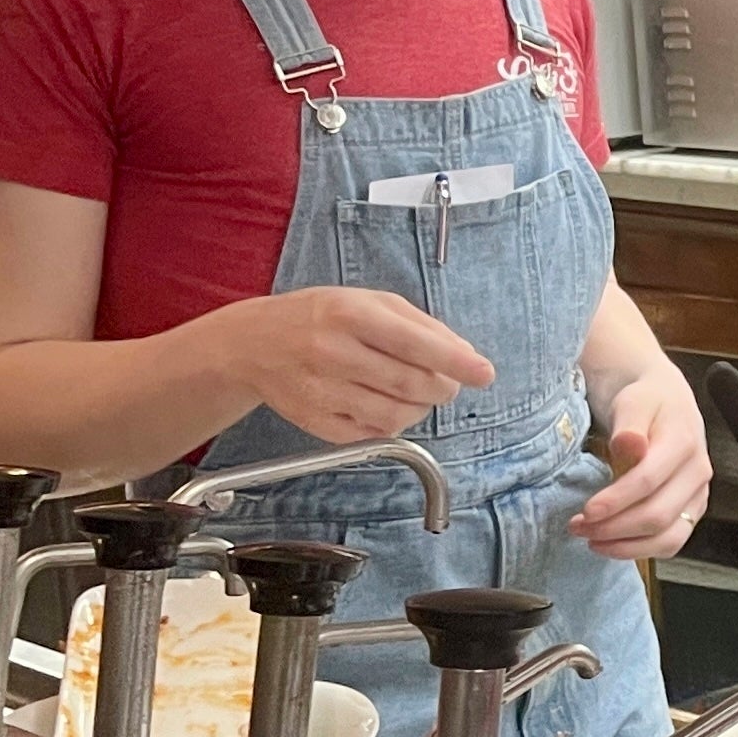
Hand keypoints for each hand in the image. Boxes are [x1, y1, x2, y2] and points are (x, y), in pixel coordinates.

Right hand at [224, 287, 491, 445]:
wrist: (252, 343)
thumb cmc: (321, 317)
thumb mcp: (370, 302)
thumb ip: (422, 326)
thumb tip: (466, 357)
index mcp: (349, 314)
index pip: (414, 343)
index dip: (456, 362)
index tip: (485, 374)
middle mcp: (331, 352)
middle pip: (410, 384)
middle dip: (443, 387)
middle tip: (447, 382)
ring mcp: (319, 390)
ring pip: (394, 415)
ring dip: (421, 408)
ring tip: (417, 392)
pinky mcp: (312, 421)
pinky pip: (370, 434)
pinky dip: (392, 424)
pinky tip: (386, 404)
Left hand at [574, 353, 707, 561]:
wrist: (665, 399)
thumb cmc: (644, 400)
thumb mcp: (632, 401)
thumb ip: (630, 425)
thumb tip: (630, 446)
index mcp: (684, 441)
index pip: (650, 481)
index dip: (617, 500)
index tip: (586, 511)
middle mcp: (698, 471)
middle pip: (658, 515)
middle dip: (614, 527)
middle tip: (577, 527)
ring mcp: (698, 494)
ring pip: (668, 537)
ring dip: (626, 546)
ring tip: (590, 541)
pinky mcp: (692, 509)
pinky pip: (671, 542)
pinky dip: (640, 550)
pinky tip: (612, 544)